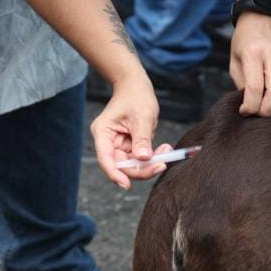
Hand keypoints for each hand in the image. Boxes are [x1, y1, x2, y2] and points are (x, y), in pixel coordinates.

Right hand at [90, 71, 171, 189]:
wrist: (136, 86)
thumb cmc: (136, 96)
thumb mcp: (141, 117)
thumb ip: (142, 139)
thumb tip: (143, 159)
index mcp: (103, 133)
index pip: (106, 159)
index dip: (115, 174)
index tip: (126, 185)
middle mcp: (108, 142)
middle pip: (121, 166)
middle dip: (142, 169)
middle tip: (162, 164)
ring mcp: (119, 145)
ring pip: (133, 165)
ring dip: (151, 163)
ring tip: (167, 151)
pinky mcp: (130, 146)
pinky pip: (140, 159)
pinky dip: (153, 157)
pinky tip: (164, 149)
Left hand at [229, 12, 270, 115]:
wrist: (263, 15)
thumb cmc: (244, 40)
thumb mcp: (235, 60)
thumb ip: (242, 83)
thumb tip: (250, 106)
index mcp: (254, 52)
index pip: (255, 87)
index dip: (250, 106)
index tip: (244, 111)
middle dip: (267, 110)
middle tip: (257, 113)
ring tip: (269, 108)